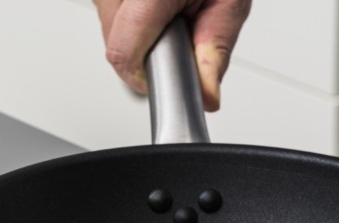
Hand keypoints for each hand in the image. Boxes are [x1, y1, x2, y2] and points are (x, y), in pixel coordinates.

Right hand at [93, 0, 250, 111]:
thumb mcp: (229, 1)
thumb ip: (215, 51)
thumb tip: (206, 97)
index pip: (123, 55)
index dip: (146, 77)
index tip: (168, 74)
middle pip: (115, 48)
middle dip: (148, 53)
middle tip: (178, 27)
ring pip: (110, 35)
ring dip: (139, 36)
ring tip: (167, 9)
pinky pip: (108, 18)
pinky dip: (132, 21)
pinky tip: (153, 4)